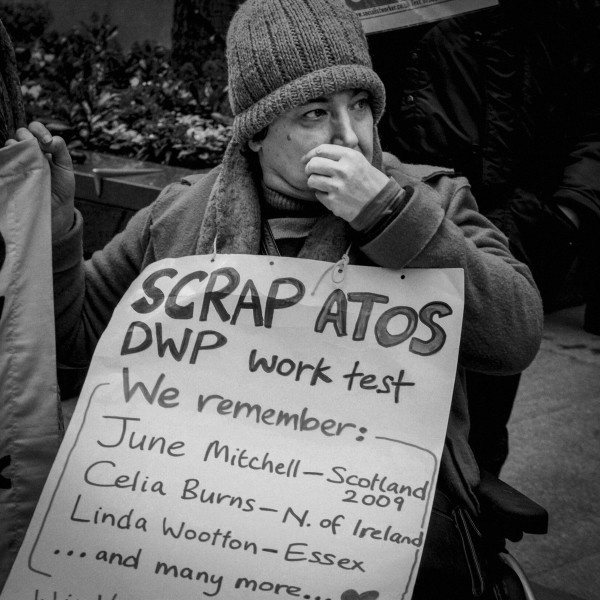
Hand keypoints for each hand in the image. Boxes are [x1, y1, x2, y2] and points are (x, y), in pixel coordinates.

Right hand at [4, 122, 74, 238]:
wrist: (57, 207)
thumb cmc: (62, 186)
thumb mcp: (66, 166)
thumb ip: (60, 149)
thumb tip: (49, 139)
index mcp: (43, 146)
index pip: (35, 128)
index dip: (39, 130)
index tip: (46, 142)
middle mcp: (29, 150)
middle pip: (21, 132)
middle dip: (27, 136)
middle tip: (36, 148)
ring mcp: (19, 161)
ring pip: (10, 143)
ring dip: (17, 146)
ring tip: (26, 159)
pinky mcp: (12, 171)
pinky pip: (3, 158)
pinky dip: (8, 157)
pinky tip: (16, 164)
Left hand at [302, 145, 388, 221]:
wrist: (380, 204)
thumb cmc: (369, 182)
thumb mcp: (359, 161)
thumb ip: (340, 156)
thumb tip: (315, 155)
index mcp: (350, 156)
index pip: (322, 150)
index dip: (310, 154)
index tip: (305, 159)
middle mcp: (343, 170)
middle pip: (313, 164)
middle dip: (308, 169)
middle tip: (311, 173)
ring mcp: (337, 187)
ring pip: (312, 180)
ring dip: (313, 182)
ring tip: (322, 184)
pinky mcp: (334, 202)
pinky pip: (318, 195)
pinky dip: (321, 195)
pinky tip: (332, 195)